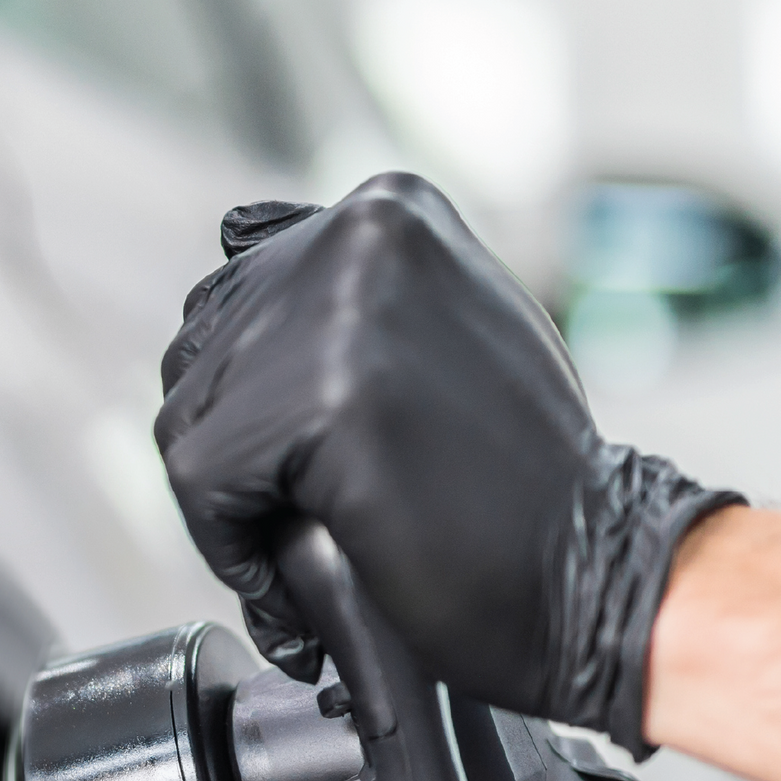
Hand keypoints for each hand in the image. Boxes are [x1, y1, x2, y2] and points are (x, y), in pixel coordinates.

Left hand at [154, 174, 738, 756]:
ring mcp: (339, 307)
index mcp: (386, 206)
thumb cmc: (519, 481)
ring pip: (188, 419)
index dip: (251, 404)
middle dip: (236, 450)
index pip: (228, 297)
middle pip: (197, 355)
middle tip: (313, 508)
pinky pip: (199, 483)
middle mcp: (361, 232)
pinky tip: (297, 571)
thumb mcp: (434, 329)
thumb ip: (342, 285)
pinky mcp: (318, 396)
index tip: (308, 460)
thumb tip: (233, 233)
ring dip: (234, 504)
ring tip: (320, 535)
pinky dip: (230, 547)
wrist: (591, 575)